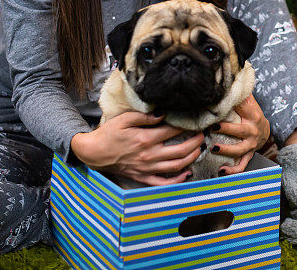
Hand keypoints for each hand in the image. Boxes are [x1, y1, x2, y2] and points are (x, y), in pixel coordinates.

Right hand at [70, 111, 204, 185]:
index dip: (186, 125)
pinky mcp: (143, 178)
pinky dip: (178, 180)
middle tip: (202, 135)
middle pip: (181, 150)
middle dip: (195, 141)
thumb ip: (145, 116)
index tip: (195, 120)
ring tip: (200, 149)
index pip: (173, 131)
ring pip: (177, 166)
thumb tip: (163, 113)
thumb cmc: (109, 134)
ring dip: (192, 157)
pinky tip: (187, 173)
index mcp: (145, 139)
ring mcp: (147, 168)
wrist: (94, 153)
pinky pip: (164, 183)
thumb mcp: (124, 119)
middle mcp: (149, 155)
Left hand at [213, 94, 269, 175]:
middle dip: (226, 129)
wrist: (264, 130)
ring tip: (214, 148)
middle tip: (212, 127)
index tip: (220, 103)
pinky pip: (242, 165)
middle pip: (240, 131)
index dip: (235, 105)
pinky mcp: (248, 155)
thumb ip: (239, 93)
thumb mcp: (248, 101)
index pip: (244, 108)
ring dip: (227, 150)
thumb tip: (228, 78)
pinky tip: (222, 171)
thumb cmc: (251, 114)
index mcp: (252, 115)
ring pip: (240, 150)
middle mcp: (253, 131)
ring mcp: (251, 144)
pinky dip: (233, 170)